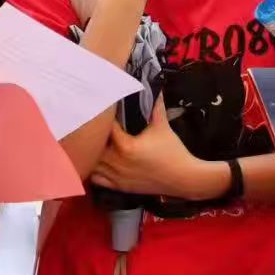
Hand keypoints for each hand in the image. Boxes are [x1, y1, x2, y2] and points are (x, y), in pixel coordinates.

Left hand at [89, 97, 224, 199]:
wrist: (184, 178)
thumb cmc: (173, 151)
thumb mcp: (162, 126)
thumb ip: (155, 106)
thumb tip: (155, 87)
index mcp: (126, 147)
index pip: (105, 129)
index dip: (103, 119)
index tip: (102, 111)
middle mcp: (117, 163)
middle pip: (93, 148)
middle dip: (93, 137)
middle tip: (93, 127)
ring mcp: (117, 177)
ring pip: (92, 165)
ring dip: (91, 154)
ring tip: (93, 144)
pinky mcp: (120, 187)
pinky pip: (97, 180)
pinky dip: (94, 171)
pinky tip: (97, 162)